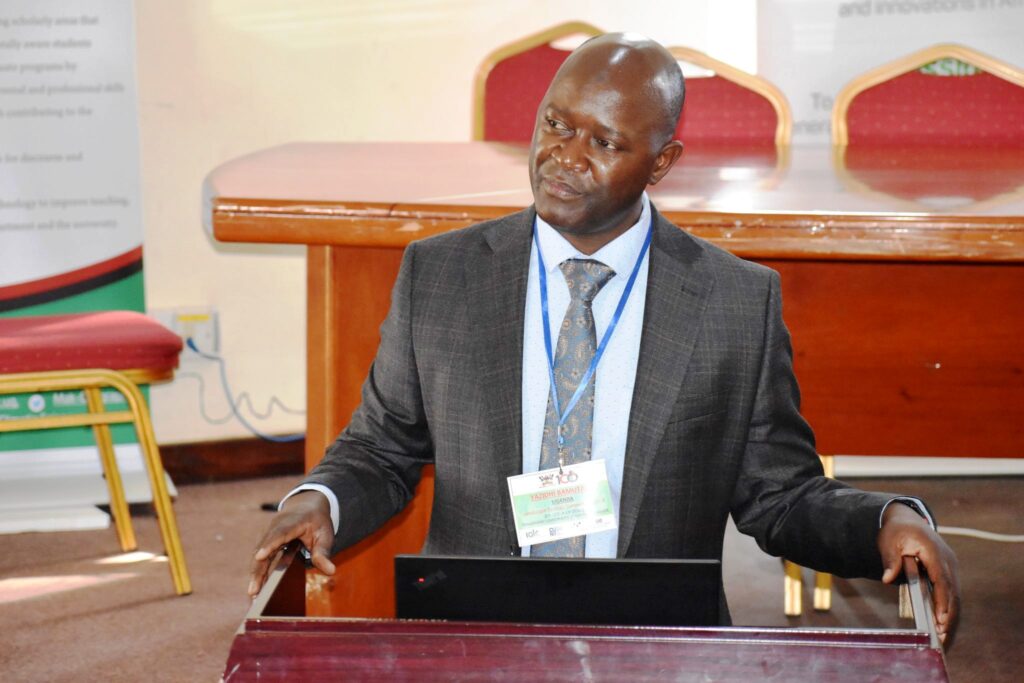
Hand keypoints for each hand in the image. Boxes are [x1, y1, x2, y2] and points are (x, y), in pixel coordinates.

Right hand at [248, 491, 335, 597]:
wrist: (306, 505)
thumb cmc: (317, 521)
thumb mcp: (325, 534)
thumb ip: (324, 552)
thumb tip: (331, 571)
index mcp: (292, 522)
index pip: (279, 533)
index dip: (269, 545)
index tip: (259, 556)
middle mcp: (275, 526)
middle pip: (263, 548)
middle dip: (257, 570)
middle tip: (253, 591)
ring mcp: (268, 533)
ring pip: (258, 555)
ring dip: (255, 574)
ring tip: (253, 594)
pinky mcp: (265, 541)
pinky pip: (259, 558)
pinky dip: (258, 572)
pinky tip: (258, 588)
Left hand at [878, 502, 959, 647]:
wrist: (906, 520)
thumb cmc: (896, 531)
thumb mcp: (888, 541)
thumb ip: (890, 560)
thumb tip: (886, 578)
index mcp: (934, 551)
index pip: (942, 579)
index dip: (942, 600)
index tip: (940, 617)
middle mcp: (947, 559)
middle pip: (953, 590)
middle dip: (949, 614)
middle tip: (942, 635)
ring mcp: (950, 566)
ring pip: (955, 594)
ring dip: (950, 615)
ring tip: (943, 636)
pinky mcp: (948, 571)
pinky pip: (951, 592)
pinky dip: (948, 608)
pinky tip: (942, 624)